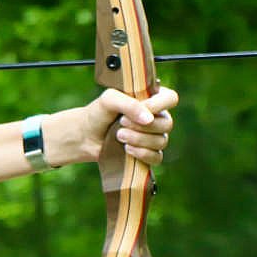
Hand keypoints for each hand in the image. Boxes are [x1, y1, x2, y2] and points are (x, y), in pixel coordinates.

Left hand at [45, 86, 177, 167]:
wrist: (85, 135)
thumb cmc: (98, 113)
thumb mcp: (108, 100)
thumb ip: (128, 104)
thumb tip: (148, 119)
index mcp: (151, 99)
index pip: (171, 98)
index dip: (159, 105)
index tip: (142, 108)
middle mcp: (156, 117)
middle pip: (167, 123)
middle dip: (142, 126)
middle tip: (121, 123)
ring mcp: (153, 137)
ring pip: (161, 142)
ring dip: (139, 139)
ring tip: (118, 136)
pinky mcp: (147, 153)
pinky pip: (157, 157)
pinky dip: (142, 154)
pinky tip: (127, 149)